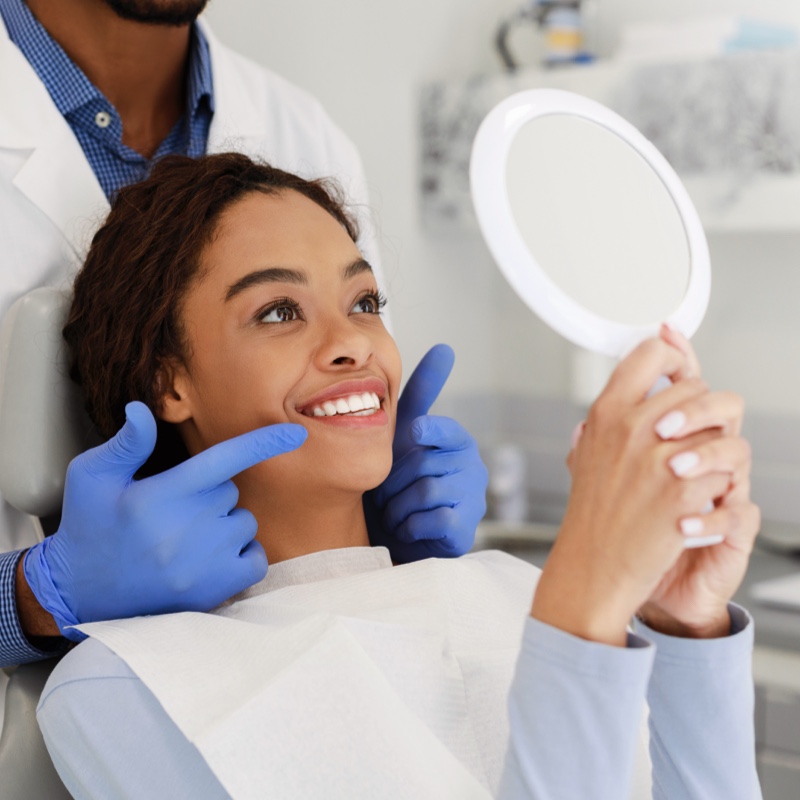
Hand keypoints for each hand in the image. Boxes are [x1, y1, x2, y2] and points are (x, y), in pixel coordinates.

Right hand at [23, 401, 305, 640]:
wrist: (79, 595)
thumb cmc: (88, 528)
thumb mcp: (91, 477)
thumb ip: (126, 444)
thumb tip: (143, 409)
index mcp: (158, 496)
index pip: (223, 460)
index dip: (262, 443)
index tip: (296, 433)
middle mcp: (185, 531)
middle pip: (231, 491)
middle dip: (210, 493)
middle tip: (173, 512)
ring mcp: (203, 565)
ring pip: (244, 522)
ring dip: (225, 524)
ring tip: (184, 538)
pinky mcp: (214, 592)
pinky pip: (255, 558)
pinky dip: (242, 553)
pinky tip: (209, 557)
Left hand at [365, 344, 486, 561]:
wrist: (399, 535)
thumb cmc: (400, 480)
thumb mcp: (405, 434)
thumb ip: (423, 393)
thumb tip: (446, 348)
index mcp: (456, 441)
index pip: (444, 427)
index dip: (427, 430)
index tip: (416, 432)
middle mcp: (471, 465)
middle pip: (422, 463)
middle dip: (393, 482)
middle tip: (387, 494)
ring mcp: (473, 498)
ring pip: (425, 491)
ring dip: (397, 506)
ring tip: (395, 512)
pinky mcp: (466, 528)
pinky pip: (432, 519)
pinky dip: (409, 526)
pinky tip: (408, 527)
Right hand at [533, 336, 742, 644]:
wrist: (594, 567)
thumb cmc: (590, 516)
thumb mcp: (586, 454)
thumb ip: (606, 418)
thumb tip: (627, 386)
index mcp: (606, 413)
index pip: (651, 353)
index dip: (671, 356)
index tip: (676, 368)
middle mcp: (631, 428)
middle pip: (695, 388)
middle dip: (699, 413)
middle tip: (687, 438)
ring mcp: (659, 458)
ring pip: (717, 428)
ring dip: (713, 450)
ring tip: (693, 472)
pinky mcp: (683, 491)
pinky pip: (724, 469)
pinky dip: (717, 486)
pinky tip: (695, 500)